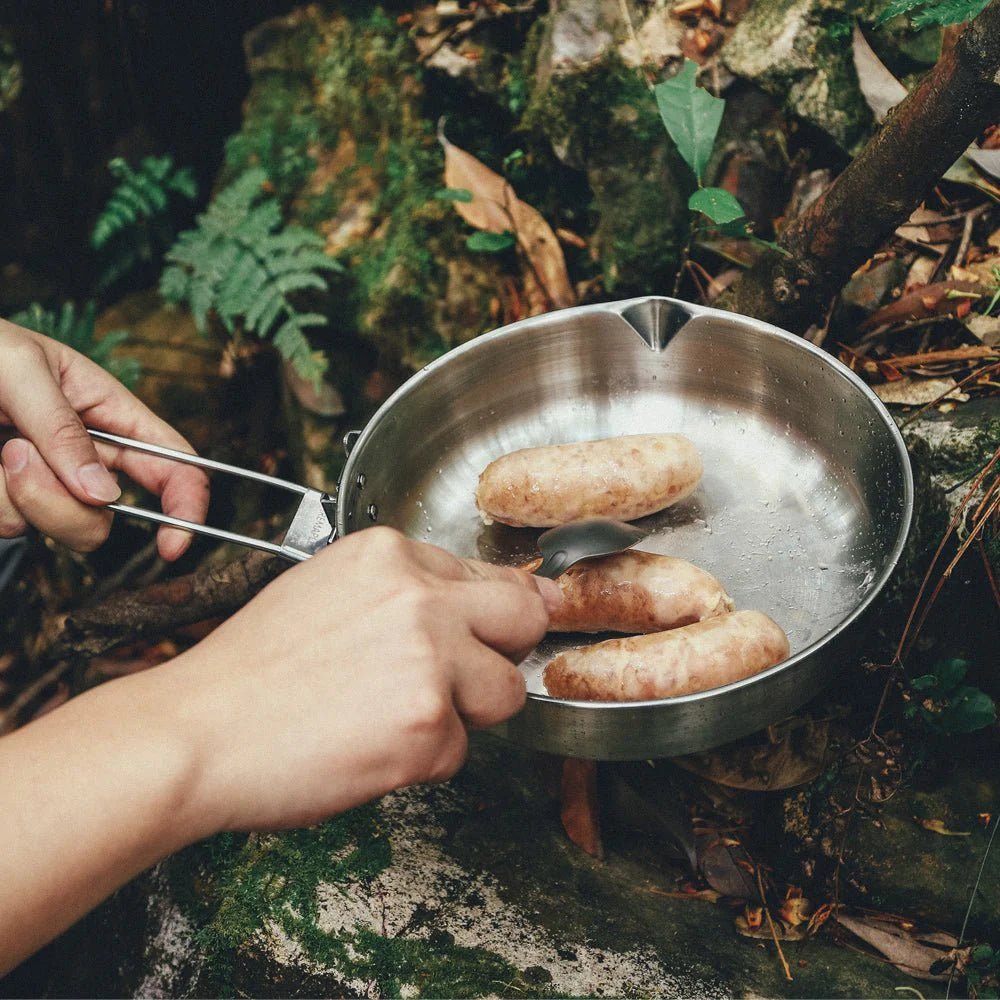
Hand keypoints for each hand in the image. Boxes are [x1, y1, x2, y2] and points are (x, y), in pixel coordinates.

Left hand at [0, 319, 208, 558]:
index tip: (173, 543)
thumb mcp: (19, 368)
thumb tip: (104, 495)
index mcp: (107, 410)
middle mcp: (84, 455)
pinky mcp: (8, 504)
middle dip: (64, 504)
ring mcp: (44, 484)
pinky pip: (11, 528)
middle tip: (12, 456)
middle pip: (109, 512)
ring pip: (60, 528)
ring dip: (17, 497)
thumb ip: (64, 429)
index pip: (173, 462)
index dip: (187, 504)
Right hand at [170, 527, 559, 831]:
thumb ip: (403, 592)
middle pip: (525, 618)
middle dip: (504, 653)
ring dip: (465, 715)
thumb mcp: (327, 592)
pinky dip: (424, 762)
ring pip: (505, 692)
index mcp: (391, 553)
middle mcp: (420, 594)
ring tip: (394, 721)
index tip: (496, 632)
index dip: (492, 615)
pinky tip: (369, 750)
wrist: (194, 733)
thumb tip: (470, 606)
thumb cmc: (249, 673)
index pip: (490, 576)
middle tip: (463, 680)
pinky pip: (462, 750)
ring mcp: (429, 657)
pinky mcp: (430, 723)